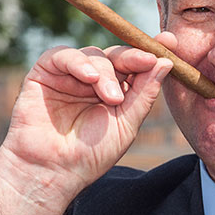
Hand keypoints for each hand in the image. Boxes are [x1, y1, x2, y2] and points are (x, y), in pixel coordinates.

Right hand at [0, 42, 172, 214]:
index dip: (151, 51)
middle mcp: (94, 80)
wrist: (51, 171)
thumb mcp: (126, 125)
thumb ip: (144, 94)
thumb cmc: (89, 155)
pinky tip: (90, 78)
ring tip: (112, 98)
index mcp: (116, 91)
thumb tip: (166, 62)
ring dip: (107, 72)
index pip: (136, 66)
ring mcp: (69, 75)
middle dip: (133, 57)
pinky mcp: (44, 72)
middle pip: (117, 55)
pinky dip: (78, 62)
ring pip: (94, 55)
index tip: (169, 42)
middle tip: (147, 61)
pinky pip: (63, 55)